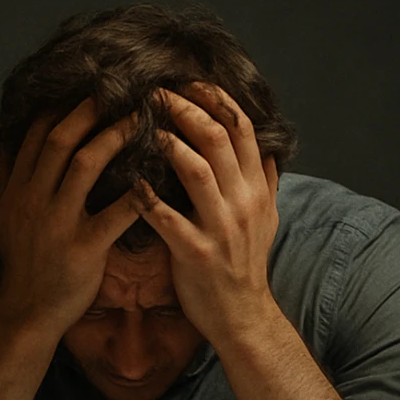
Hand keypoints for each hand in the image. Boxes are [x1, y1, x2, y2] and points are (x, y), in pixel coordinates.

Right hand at [0, 99, 141, 338]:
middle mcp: (33, 200)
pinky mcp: (82, 249)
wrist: (26, 313)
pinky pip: (113, 214)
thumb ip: (11, 178)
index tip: (90, 88)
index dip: (63, 106)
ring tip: (143, 121)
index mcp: (17, 189)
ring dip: (115, 137)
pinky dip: (137, 193)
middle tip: (122, 92)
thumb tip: (9, 140)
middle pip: (59, 138)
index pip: (35, 133)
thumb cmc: (25, 263)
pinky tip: (158, 177)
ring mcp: (56, 223)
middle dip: (91, 110)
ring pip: (84, 165)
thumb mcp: (7, 215)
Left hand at [132, 83, 281, 347]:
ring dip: (167, 141)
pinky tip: (129, 181)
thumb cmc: (245, 266)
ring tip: (141, 125)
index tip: (186, 81)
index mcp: (256, 189)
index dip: (214, 98)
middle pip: (218, 137)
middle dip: (184, 107)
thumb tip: (270, 151)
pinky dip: (146, 196)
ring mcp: (222, 228)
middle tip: (154, 92)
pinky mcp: (197, 254)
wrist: (243, 318)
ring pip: (198, 169)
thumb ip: (266, 183)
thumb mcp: (266, 220)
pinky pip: (168, 218)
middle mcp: (243, 202)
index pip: (241, 128)